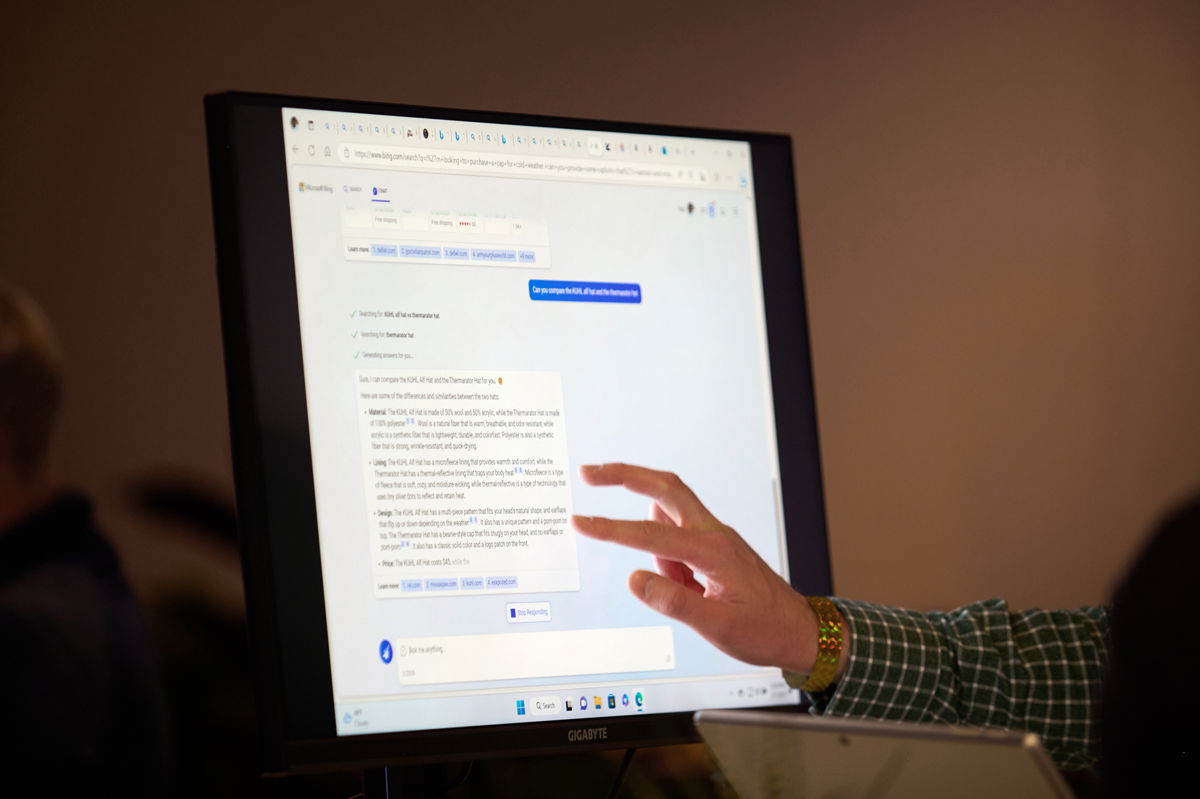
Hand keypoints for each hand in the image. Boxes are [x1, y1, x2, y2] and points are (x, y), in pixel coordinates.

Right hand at [571, 462, 838, 674]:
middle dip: (625, 475)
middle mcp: (714, 535)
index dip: (612, 528)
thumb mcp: (718, 627)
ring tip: (685, 589)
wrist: (800, 630)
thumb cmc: (765, 629)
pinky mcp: (714, 546)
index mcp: (713, 552)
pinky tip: (686, 585)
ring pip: (673, 510)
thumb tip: (636, 580)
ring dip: (654, 534)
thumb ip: (674, 601)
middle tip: (590, 473)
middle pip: (665, 487)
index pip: (652, 535)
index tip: (581, 522)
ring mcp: (715, 537)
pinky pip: (680, 539)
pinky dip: (669, 554)